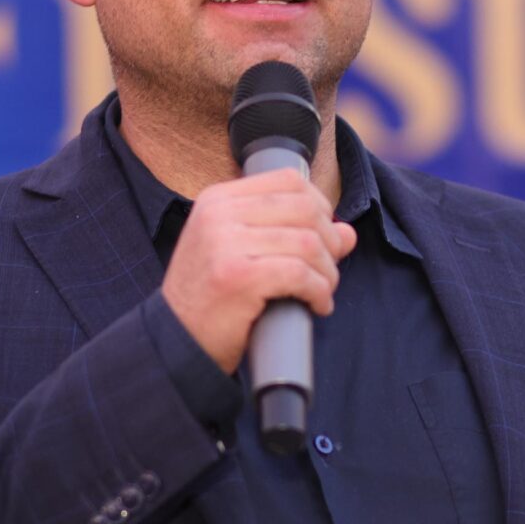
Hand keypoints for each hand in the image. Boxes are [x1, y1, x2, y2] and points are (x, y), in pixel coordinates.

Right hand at [160, 167, 356, 371]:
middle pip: (304, 208)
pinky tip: (316, 306)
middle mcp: (218, 214)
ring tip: (321, 292)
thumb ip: (290, 233)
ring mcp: (225, 244)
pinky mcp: (237, 277)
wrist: (177, 343)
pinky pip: (300, 274)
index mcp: (217, 199)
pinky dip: (319, 291)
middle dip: (329, 242)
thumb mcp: (243, 253)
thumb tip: (347, 233)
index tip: (322, 238)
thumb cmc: (213, 298)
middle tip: (326, 270)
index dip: (319, 207)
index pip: (287, 180)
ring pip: (307, 242)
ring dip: (327, 272)